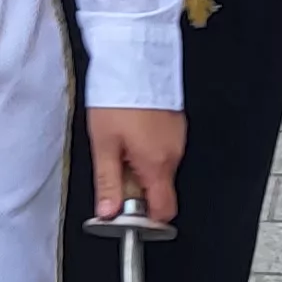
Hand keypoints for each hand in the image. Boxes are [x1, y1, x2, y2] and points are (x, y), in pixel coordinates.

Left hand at [86, 106, 185, 223]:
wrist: (134, 61)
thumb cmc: (119, 98)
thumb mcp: (103, 144)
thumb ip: (108, 183)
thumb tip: (108, 212)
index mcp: (156, 164)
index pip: (164, 211)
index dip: (145, 219)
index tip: (125, 214)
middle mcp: (173, 154)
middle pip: (160, 190)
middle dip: (137, 189)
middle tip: (114, 169)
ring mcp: (177, 139)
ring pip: (160, 169)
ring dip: (141, 168)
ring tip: (119, 145)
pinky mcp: (175, 125)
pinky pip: (163, 150)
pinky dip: (147, 151)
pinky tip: (131, 133)